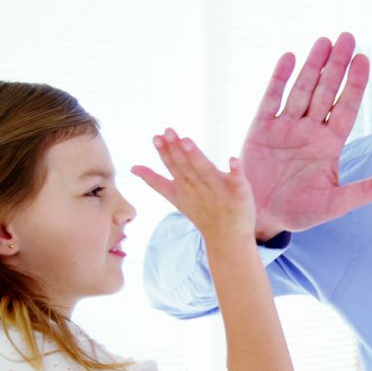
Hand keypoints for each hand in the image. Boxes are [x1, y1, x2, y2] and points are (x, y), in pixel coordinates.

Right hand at [132, 128, 254, 243]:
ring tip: (187, 141)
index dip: (164, 151)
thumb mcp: (174, 196)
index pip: (172, 166)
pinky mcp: (238, 193)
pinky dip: (235, 171)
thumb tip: (133, 168)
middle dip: (177, 149)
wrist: (226, 238)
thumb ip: (154, 181)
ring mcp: (219, 190)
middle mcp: (199, 186)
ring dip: (197, 157)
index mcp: (183, 185)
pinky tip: (233, 159)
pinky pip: (237, 181)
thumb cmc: (200, 213)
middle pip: (186, 166)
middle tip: (169, 131)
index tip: (157, 136)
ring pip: (206, 171)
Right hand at [242, 32, 371, 239]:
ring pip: (302, 90)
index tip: (364, 60)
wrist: (262, 218)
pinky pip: (271, 98)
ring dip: (312, 65)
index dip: (354, 84)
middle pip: (326, 91)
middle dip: (336, 66)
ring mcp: (286, 128)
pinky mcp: (261, 129)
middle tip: (347, 38)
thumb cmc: (300, 213)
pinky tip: (289, 58)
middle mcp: (310, 131)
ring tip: (324, 41)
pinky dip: (279, 78)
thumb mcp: (334, 205)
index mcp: (329, 145)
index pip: (346, 108)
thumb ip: (363, 192)